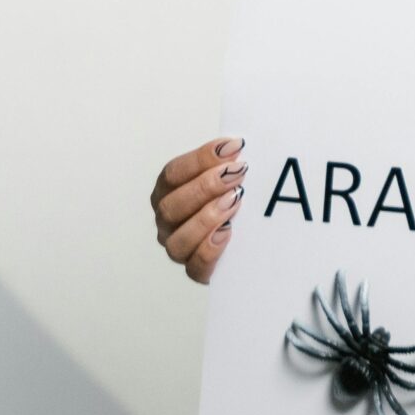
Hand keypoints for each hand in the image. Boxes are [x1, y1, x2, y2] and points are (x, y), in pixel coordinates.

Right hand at [151, 135, 246, 283]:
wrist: (247, 239)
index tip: (233, 148)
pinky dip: (209, 251)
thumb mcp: (226, 174)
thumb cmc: (231, 197)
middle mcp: (167, 221)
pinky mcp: (196, 270)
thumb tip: (237, 144)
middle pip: (171, 206)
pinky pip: (195, 267)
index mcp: (168, 191)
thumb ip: (225, 159)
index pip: (173, 173)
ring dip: (206, 218)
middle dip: (205, 187)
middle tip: (236, 174)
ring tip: (234, 201)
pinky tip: (228, 232)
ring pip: (178, 240)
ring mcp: (178, 247)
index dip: (201, 159)